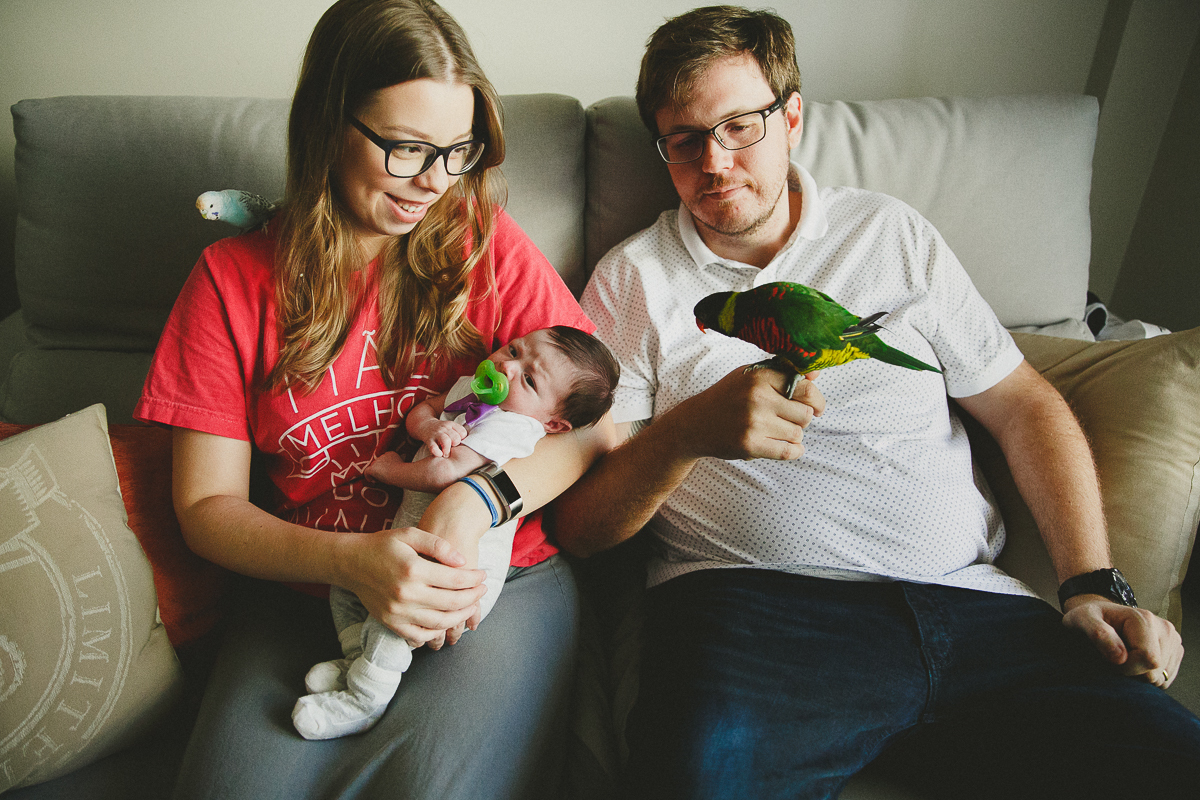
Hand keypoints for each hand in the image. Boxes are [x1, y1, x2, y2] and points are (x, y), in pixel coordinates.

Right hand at [334, 525, 485, 648]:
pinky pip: (420, 635)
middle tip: (482, 590)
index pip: (456, 580)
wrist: (351, 563)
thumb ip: (438, 545)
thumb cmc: (383, 546)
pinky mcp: (391, 623)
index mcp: (413, 570)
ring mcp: (398, 612)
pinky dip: (437, 631)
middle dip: (473, 597)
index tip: (483, 575)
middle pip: (452, 603)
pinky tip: (447, 620)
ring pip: (440, 622)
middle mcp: (406, 594)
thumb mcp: (410, 534)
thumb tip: (463, 561)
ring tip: (471, 605)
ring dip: (460, 616)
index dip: (474, 579)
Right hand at [416, 418, 467, 457]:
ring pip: (446, 441)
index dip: (462, 439)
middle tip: (452, 447)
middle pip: (455, 438)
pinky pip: (433, 447)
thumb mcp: (451, 427)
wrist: (425, 425)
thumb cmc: (442, 431)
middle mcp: (445, 428)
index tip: (458, 442)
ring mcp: (437, 434)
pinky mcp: (429, 440)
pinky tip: (439, 455)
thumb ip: (459, 434)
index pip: (463, 433)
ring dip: (447, 450)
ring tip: (446, 454)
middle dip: (455, 445)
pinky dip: (437, 452)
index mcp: (452, 425)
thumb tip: (469, 445)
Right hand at [670, 365, 823, 461]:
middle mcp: (757, 397)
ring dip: (793, 435)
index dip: (816, 399)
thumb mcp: (751, 376)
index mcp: (760, 376)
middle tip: (789, 420)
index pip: (806, 388)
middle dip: (802, 419)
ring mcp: (753, 422)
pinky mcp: (750, 444)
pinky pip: (788, 451)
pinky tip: (789, 447)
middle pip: (806, 413)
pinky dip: (794, 451)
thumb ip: (783, 372)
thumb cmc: (728, 397)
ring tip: (779, 431)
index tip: (816, 407)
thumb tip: (817, 372)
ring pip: (798, 433)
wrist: (695, 424)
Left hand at [1062, 595, 1183, 687]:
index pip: (1148, 659)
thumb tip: (1120, 657)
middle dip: (1131, 672)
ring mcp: (1173, 641)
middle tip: (1115, 658)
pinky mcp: (1174, 652)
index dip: (1126, 667)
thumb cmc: (1090, 617)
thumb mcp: (1083, 620)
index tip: (1108, 658)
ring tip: (1124, 657)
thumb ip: (1099, 634)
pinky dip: (1147, 677)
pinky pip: (1164, 679)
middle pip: (1155, 671)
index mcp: (1145, 619)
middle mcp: (1165, 629)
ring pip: (1160, 678)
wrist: (1100, 614)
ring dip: (1139, 675)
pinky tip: (1134, 662)